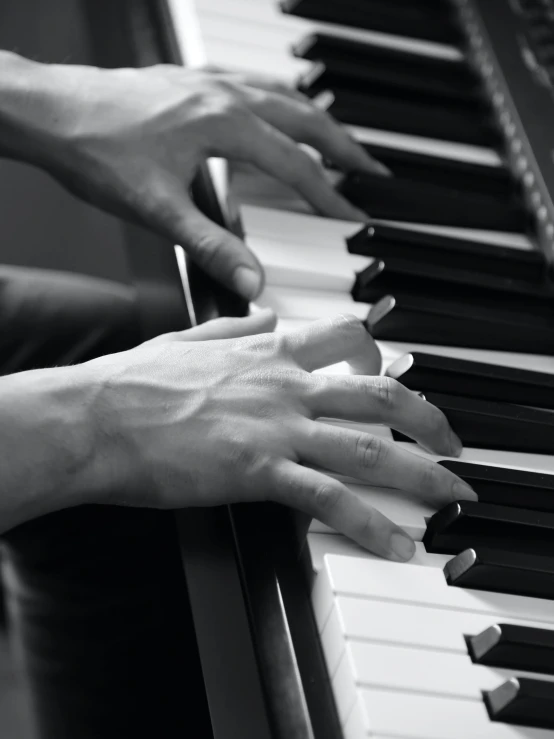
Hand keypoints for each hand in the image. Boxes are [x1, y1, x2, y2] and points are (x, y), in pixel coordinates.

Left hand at [32, 63, 383, 298]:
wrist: (49, 113)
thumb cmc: (96, 151)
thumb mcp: (158, 209)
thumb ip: (211, 246)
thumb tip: (252, 279)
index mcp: (226, 124)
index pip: (296, 166)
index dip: (329, 196)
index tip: (353, 217)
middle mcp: (224, 96)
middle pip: (303, 120)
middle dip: (343, 147)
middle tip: (371, 170)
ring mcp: (207, 83)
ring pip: (281, 96)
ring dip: (316, 120)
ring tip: (337, 141)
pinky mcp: (188, 80)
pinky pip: (251, 83)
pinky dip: (279, 100)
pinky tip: (274, 107)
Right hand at [84, 315, 474, 561]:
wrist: (96, 416)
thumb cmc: (132, 383)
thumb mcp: (189, 338)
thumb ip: (235, 325)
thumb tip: (264, 313)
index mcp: (267, 351)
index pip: (344, 336)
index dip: (380, 351)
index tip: (398, 369)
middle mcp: (284, 386)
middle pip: (380, 393)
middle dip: (429, 417)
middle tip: (450, 441)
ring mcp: (276, 428)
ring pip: (370, 446)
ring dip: (421, 471)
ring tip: (450, 492)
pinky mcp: (258, 471)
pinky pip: (330, 497)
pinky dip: (370, 522)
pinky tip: (394, 542)